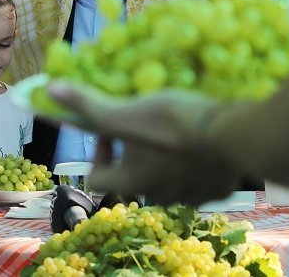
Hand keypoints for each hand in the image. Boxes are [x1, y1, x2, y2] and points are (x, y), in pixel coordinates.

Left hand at [48, 83, 241, 204]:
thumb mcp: (131, 111)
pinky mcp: (217, 192)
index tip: (110, 129)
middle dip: (132, 156)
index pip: (97, 178)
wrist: (239, 136)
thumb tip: (49, 91)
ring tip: (174, 133)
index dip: (98, 153)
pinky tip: (203, 144)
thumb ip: (91, 105)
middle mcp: (157, 196)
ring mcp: (190, 197)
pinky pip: (198, 182)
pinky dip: (194, 167)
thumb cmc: (178, 124)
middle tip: (144, 127)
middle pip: (132, 181)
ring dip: (163, 162)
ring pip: (166, 183)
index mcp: (132, 181)